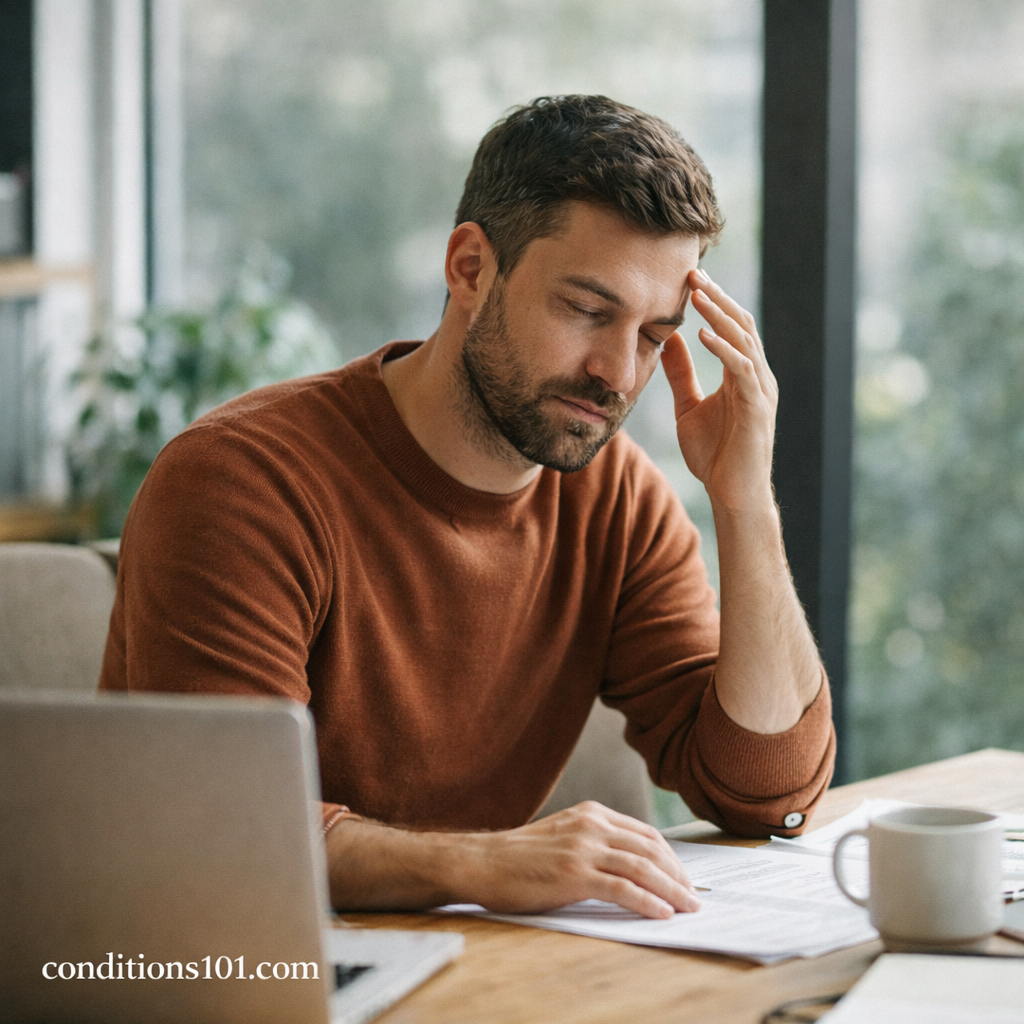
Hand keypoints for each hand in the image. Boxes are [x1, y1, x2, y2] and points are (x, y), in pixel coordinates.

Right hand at [325, 801, 700, 918]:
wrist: (481, 862)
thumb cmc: (519, 857)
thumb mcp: (563, 837)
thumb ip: (595, 843)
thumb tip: (631, 867)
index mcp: (591, 814)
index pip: (645, 834)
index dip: (671, 858)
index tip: (684, 878)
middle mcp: (591, 825)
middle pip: (650, 849)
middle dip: (678, 875)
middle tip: (693, 897)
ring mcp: (583, 848)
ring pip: (642, 868)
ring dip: (671, 890)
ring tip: (687, 908)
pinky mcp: (573, 874)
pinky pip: (621, 888)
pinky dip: (647, 901)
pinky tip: (661, 913)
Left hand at [661, 268, 777, 513]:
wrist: (732, 495)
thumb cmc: (715, 455)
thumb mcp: (689, 406)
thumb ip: (681, 374)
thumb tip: (668, 341)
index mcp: (743, 374)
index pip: (731, 326)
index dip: (713, 301)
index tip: (688, 278)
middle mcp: (757, 376)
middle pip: (740, 324)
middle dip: (717, 297)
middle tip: (692, 272)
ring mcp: (761, 391)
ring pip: (743, 340)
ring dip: (718, 314)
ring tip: (696, 293)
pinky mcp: (757, 408)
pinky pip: (741, 370)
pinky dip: (722, 349)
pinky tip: (701, 334)